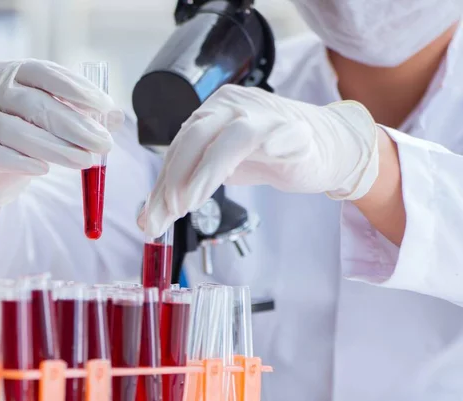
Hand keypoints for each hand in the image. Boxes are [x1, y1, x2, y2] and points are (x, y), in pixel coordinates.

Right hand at [0, 59, 123, 206]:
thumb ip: (82, 115)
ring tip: (85, 162)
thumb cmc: (21, 136)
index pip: (48, 75)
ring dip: (55, 149)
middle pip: (36, 106)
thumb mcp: (51, 121)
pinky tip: (43, 170)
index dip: (78, 90)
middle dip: (75, 127)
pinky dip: (19, 162)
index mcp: (15, 72)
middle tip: (104, 144)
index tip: (106, 109)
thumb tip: (117, 117)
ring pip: (17, 132)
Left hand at [141, 85, 377, 237]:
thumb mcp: (221, 174)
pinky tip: (227, 182)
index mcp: (210, 113)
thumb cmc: (269, 157)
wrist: (325, 148)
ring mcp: (259, 112)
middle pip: (191, 138)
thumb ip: (186, 190)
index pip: (178, 148)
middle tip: (165, 214)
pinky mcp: (285, 127)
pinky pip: (263, 137)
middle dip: (173, 179)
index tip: (150, 218)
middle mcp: (230, 106)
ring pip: (221, 138)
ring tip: (186, 206)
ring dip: (201, 174)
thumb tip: (148, 221)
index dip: (162, 184)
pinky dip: (241, 158)